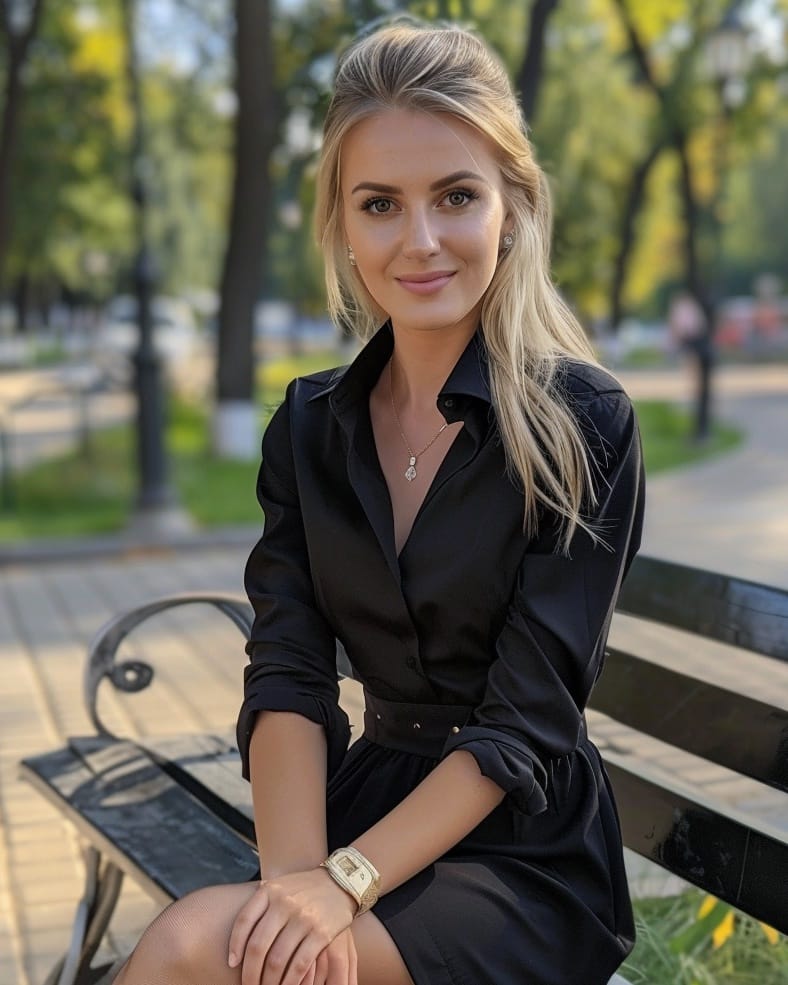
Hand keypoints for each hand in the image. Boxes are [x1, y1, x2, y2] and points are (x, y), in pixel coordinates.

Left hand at [228, 867, 356, 984]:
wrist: (341, 881)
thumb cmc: (304, 888)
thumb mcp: (280, 886)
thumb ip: (260, 904)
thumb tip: (237, 941)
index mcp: (271, 891)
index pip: (244, 921)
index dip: (235, 946)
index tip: (232, 964)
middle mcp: (285, 903)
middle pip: (258, 946)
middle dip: (250, 973)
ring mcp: (304, 918)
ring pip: (277, 960)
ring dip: (268, 982)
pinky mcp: (322, 933)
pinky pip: (300, 965)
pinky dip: (289, 982)